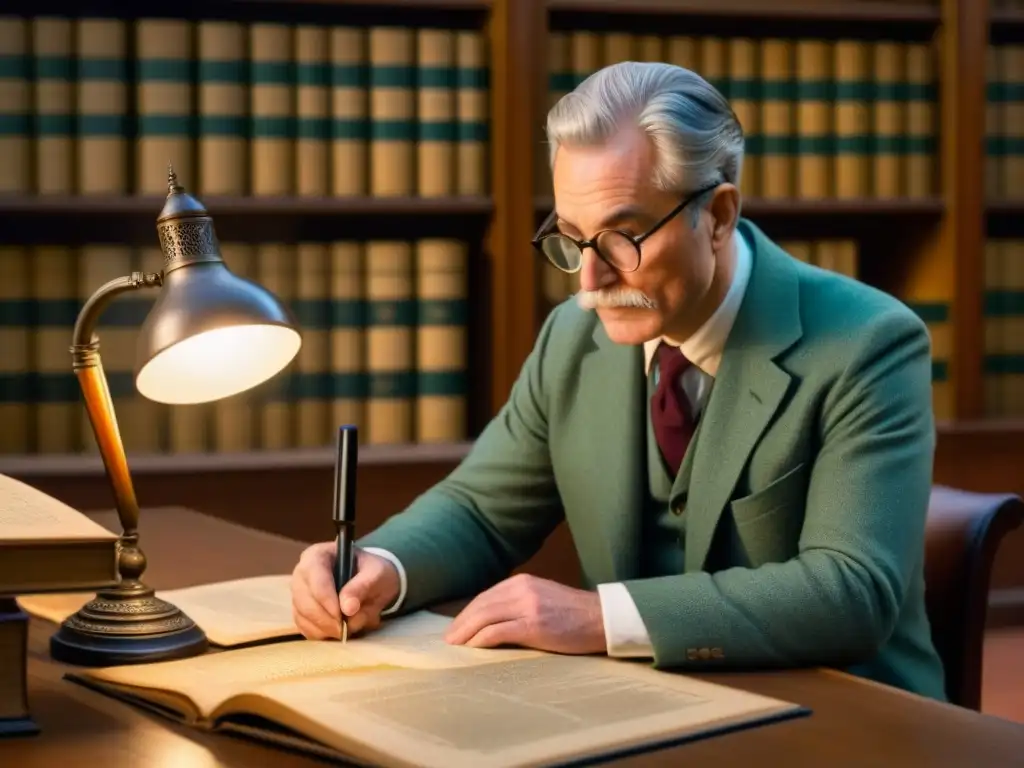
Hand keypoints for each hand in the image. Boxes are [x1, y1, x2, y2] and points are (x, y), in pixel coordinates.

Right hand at [290, 542, 400, 640]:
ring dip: (326, 629)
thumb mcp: (376, 573)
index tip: (343, 615)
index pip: (315, 580)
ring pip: (303, 618)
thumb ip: (363, 586)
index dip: (327, 601)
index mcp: (318, 555)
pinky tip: (339, 630)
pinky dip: (322, 634)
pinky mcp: (300, 612)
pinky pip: (305, 629)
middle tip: (347, 628)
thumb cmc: (372, 572)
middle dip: (327, 619)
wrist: (372, 581)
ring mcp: (298, 594)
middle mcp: (302, 573)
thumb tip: (347, 608)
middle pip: (305, 602)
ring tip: (349, 627)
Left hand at [443, 573, 605, 654]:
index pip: (486, 596)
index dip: (468, 612)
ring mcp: (528, 606)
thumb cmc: (574, 613)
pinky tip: (472, 648)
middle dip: (461, 623)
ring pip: (485, 616)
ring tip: (455, 645)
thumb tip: (494, 618)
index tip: (457, 626)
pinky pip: (498, 631)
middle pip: (481, 605)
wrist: (601, 618)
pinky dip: (481, 640)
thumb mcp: (543, 597)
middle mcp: (522, 589)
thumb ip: (520, 602)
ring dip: (466, 632)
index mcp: (523, 581)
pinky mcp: (533, 625)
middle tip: (449, 639)